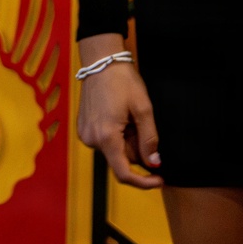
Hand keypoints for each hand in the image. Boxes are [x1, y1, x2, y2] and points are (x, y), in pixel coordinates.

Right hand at [76, 33, 161, 188]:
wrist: (101, 61)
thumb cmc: (122, 81)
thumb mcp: (143, 108)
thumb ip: (149, 139)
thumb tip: (153, 163)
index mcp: (106, 137)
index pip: (124, 173)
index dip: (143, 182)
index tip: (159, 179)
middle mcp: (92, 139)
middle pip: (120, 159)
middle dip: (136, 149)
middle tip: (141, 124)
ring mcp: (85, 133)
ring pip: (113, 150)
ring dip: (126, 140)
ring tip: (128, 115)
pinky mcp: (83, 127)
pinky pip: (104, 140)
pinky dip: (116, 134)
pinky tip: (119, 115)